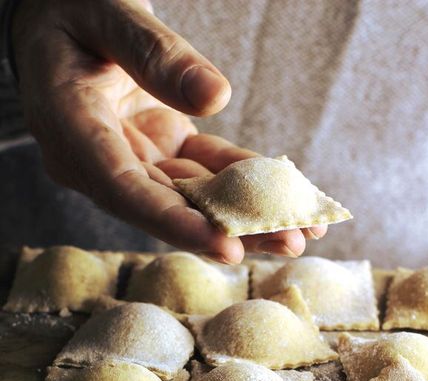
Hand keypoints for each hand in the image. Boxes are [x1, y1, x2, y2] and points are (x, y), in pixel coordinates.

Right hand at [11, 0, 325, 262]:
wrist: (60, 17)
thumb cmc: (71, 7)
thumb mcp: (107, 13)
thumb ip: (152, 53)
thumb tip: (215, 98)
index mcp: (71, 130)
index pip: (124, 190)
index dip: (175, 223)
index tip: (226, 246)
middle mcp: (101, 160)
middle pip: (167, 206)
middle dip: (230, 228)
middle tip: (289, 240)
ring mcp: (133, 158)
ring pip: (193, 195)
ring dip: (248, 213)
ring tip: (303, 229)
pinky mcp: (160, 147)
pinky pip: (207, 168)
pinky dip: (247, 178)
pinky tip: (288, 193)